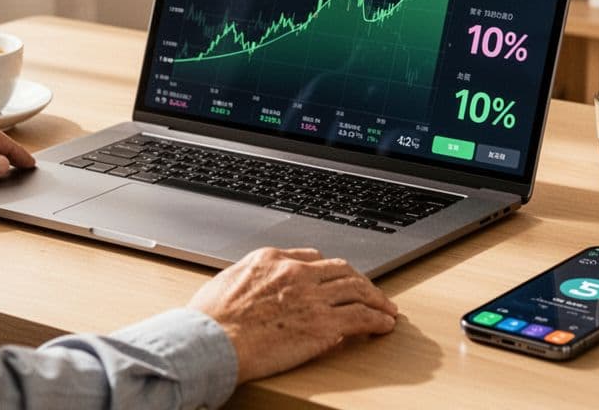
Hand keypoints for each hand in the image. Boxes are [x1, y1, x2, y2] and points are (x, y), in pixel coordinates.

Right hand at [187, 247, 397, 382]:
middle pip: (342, 270)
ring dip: (377, 298)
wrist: (212, 340)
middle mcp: (297, 273)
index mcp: (272, 259)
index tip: (337, 277)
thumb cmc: (210, 318)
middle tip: (370, 290)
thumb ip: (252, 277)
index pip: (313, 257)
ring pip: (358, 290)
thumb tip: (260, 285)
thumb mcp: (228, 280)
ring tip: (387, 307)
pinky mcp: (324, 325)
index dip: (330, 269)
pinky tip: (385, 323)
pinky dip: (378, 319)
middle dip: (360, 280)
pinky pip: (362, 317)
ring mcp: (313, 298)